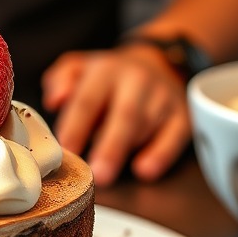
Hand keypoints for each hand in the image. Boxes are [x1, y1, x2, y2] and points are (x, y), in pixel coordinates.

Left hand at [41, 44, 191, 187]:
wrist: (157, 62)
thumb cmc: (107, 76)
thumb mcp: (77, 67)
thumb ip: (60, 80)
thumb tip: (54, 101)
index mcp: (105, 71)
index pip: (89, 100)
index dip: (77, 126)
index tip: (66, 149)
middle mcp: (137, 81)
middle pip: (125, 115)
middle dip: (110, 146)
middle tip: (96, 173)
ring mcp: (163, 97)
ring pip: (146, 126)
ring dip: (127, 150)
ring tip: (105, 174)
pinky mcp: (183, 115)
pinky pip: (175, 136)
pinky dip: (161, 154)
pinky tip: (144, 171)